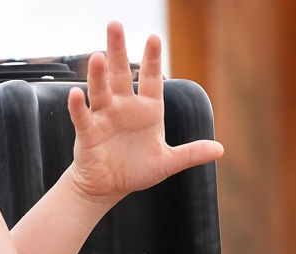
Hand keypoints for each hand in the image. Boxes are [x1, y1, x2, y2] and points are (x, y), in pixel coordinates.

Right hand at [66, 22, 224, 205]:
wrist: (109, 186)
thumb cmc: (136, 170)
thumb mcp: (167, 163)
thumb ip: (191, 154)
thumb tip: (219, 149)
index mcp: (147, 110)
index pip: (152, 79)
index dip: (153, 59)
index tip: (154, 37)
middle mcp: (124, 107)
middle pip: (121, 74)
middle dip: (118, 50)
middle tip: (115, 24)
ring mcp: (105, 117)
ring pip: (100, 90)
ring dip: (98, 74)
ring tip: (98, 56)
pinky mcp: (88, 132)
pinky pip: (83, 116)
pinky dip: (78, 106)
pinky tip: (75, 94)